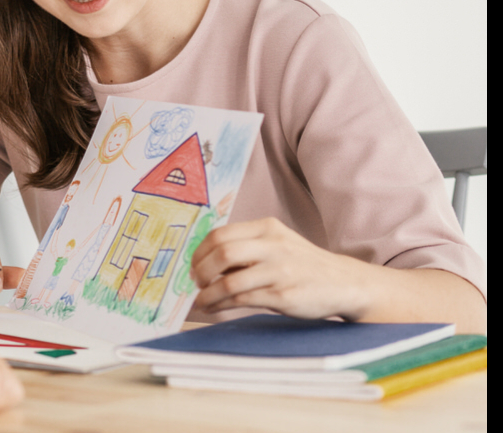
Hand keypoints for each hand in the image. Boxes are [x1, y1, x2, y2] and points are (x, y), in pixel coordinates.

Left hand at [191, 217, 369, 319]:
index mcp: (267, 228)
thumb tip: (203, 262)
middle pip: (221, 253)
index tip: (192, 265)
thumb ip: (246, 247)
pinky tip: (215, 308)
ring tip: (201, 301)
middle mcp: (273, 246)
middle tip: (195, 283)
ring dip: (208, 294)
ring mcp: (279, 270)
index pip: (220, 234)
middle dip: (200, 271)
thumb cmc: (302, 264)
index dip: (199, 251)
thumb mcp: (277, 244)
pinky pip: (242, 300)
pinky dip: (221, 305)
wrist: (344, 283)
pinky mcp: (283, 295)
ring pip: (229, 281)